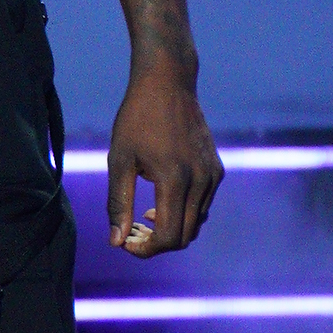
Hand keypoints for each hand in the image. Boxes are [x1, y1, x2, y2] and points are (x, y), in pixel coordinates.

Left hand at [108, 65, 222, 254]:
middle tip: (130, 233)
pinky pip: (202, 207)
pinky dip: (183, 215)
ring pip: (196, 224)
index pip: (169, 237)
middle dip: (156, 244)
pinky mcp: (217, 170)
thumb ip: (118, 203)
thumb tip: (116, 242)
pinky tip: (160, 203)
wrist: (168, 82)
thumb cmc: (137, 119)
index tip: (124, 242)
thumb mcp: (119, 160)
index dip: (145, 249)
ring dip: (171, 230)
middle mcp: (201, 180)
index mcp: (175, 179)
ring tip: (142, 218)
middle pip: (185, 237)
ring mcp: (213, 176)